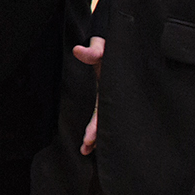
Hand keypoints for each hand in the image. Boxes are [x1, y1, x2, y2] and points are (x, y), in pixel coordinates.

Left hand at [75, 35, 104, 154]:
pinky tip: (91, 139)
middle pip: (104, 120)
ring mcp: (110, 96)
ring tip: (86, 150)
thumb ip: (92, 51)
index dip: (97, 125)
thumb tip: (78, 51)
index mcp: (112, 88)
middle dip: (96, 136)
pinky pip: (101, 112)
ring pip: (104, 119)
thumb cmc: (109, 47)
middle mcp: (112, 95)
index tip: (90, 139)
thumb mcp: (102, 48)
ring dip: (96, 134)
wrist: (116, 44)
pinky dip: (97, 125)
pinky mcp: (107, 95)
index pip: (103, 111)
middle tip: (86, 149)